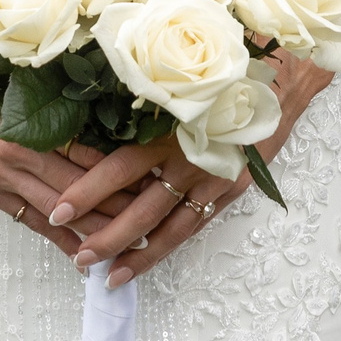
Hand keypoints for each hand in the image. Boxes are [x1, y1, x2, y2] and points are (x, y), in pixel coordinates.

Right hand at [0, 17, 129, 256]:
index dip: (117, 172)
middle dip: (111, 206)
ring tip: (121, 239)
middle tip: (144, 217)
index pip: (84, 156)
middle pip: (74, 188)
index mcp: (29, 125)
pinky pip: (29, 220)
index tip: (146, 182)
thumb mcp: (33, 89)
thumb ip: (66, 110)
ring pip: (54, 210)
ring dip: (89, 227)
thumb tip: (114, 126)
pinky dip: (56, 236)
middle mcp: (14, 155)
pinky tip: (79, 251)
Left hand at [48, 54, 336, 286]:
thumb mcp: (178, 71)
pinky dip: (167, 246)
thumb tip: (86, 98)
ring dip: (136, 253)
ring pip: (169, 228)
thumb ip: (141, 90)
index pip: (122, 167)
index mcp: (174, 127)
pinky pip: (194, 225)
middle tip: (77, 256)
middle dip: (107, 236)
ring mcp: (214, 179)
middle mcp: (193, 158)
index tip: (58, 209)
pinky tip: (144, 262)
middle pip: (142, 208)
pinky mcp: (231, 189)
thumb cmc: (225, 64)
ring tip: (106, 276)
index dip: (89, 190)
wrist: (283, 76)